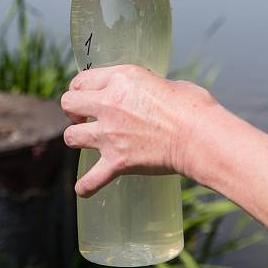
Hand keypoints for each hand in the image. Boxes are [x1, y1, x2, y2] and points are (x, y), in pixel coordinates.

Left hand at [60, 64, 217, 196]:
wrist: (199, 136)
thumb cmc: (192, 107)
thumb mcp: (164, 82)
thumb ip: (145, 88)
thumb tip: (147, 95)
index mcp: (121, 79)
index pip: (83, 79)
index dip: (82, 88)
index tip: (87, 95)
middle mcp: (109, 104)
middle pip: (68, 103)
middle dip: (73, 110)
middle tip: (84, 116)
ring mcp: (110, 134)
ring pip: (71, 136)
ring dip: (77, 139)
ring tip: (87, 141)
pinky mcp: (117, 161)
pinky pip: (91, 179)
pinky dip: (87, 186)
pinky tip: (85, 188)